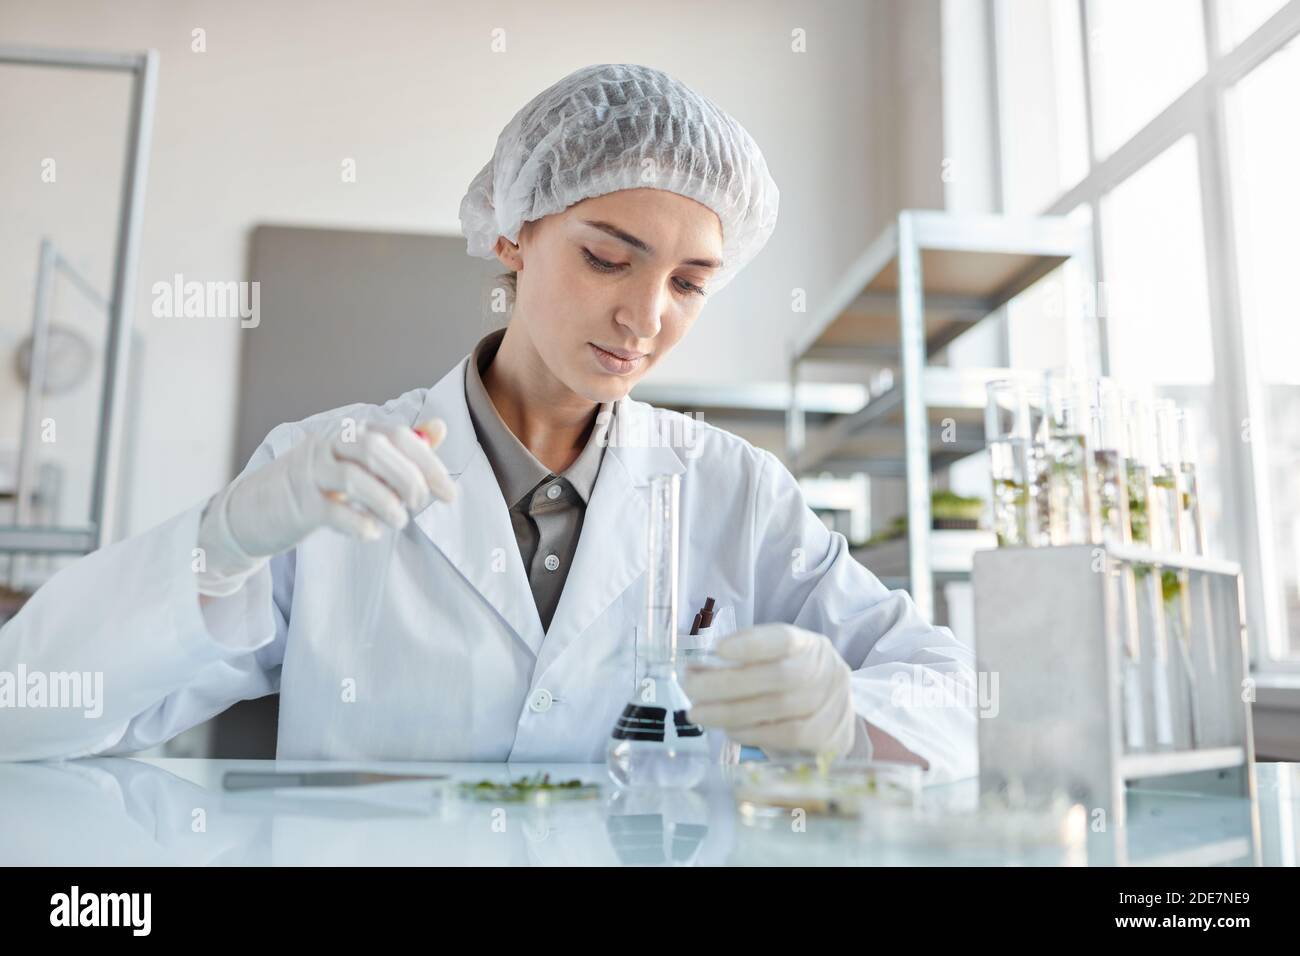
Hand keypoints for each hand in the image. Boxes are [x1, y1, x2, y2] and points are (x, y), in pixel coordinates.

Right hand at [196, 417, 455, 595]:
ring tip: (399, 521)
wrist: (256, 508)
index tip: (449, 495)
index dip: (429, 463)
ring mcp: (310, 473)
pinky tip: (371, 533)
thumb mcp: (359, 460)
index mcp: (350, 431)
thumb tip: (439, 427)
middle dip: (409, 478)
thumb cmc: (318, 484)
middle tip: (420, 505)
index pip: (398, 435)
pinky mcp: (297, 504)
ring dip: (386, 502)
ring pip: (353, 477)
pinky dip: (358, 523)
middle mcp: (329, 445)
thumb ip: (400, 446)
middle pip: (375, 448)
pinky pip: (330, 511)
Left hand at [682, 623, 857, 757]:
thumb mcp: (776, 662)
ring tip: (698, 713)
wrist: (835, 716)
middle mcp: (825, 671)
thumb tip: (695, 671)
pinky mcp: (827, 737)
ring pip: (775, 709)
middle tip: (691, 688)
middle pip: (776, 676)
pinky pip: (783, 736)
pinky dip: (750, 733)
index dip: (751, 643)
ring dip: (728, 712)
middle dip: (725, 683)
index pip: (784, 639)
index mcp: (808, 645)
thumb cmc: (794, 683)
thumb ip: (742, 663)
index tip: (717, 649)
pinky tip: (729, 731)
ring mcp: (830, 705)